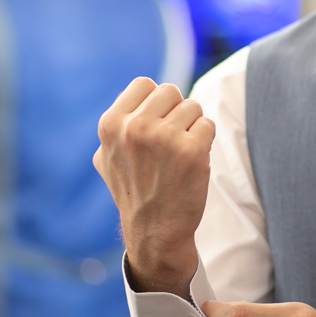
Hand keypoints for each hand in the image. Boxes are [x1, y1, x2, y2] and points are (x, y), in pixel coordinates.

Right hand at [94, 78, 214, 297]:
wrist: (154, 232)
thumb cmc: (135, 191)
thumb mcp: (108, 157)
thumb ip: (118, 124)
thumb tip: (140, 92)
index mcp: (111, 125)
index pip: (145, 84)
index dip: (156, 102)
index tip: (156, 124)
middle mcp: (134, 128)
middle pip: (171, 91)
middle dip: (175, 112)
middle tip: (170, 143)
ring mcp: (163, 138)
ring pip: (193, 107)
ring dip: (192, 127)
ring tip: (179, 155)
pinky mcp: (191, 150)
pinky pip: (208, 125)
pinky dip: (205, 141)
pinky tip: (192, 163)